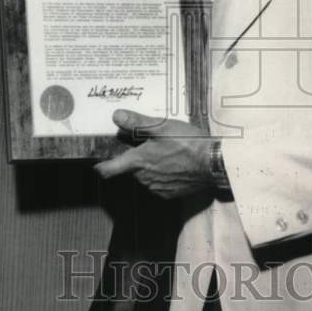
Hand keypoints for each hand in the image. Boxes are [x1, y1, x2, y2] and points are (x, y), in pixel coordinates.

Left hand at [95, 109, 213, 197]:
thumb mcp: (162, 126)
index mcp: (139, 161)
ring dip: (152, 167)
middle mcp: (144, 178)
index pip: (110, 169)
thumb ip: (137, 122)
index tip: (98, 165)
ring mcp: (158, 188)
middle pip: (132, 169)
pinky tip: (176, 165)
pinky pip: (160, 184)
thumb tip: (116, 116)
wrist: (214, 164)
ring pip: (146, 176)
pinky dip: (164, 175)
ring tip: (169, 153)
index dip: (102, 167)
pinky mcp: (171, 194)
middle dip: (138, 158)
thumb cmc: (188, 143)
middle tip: (152, 144)